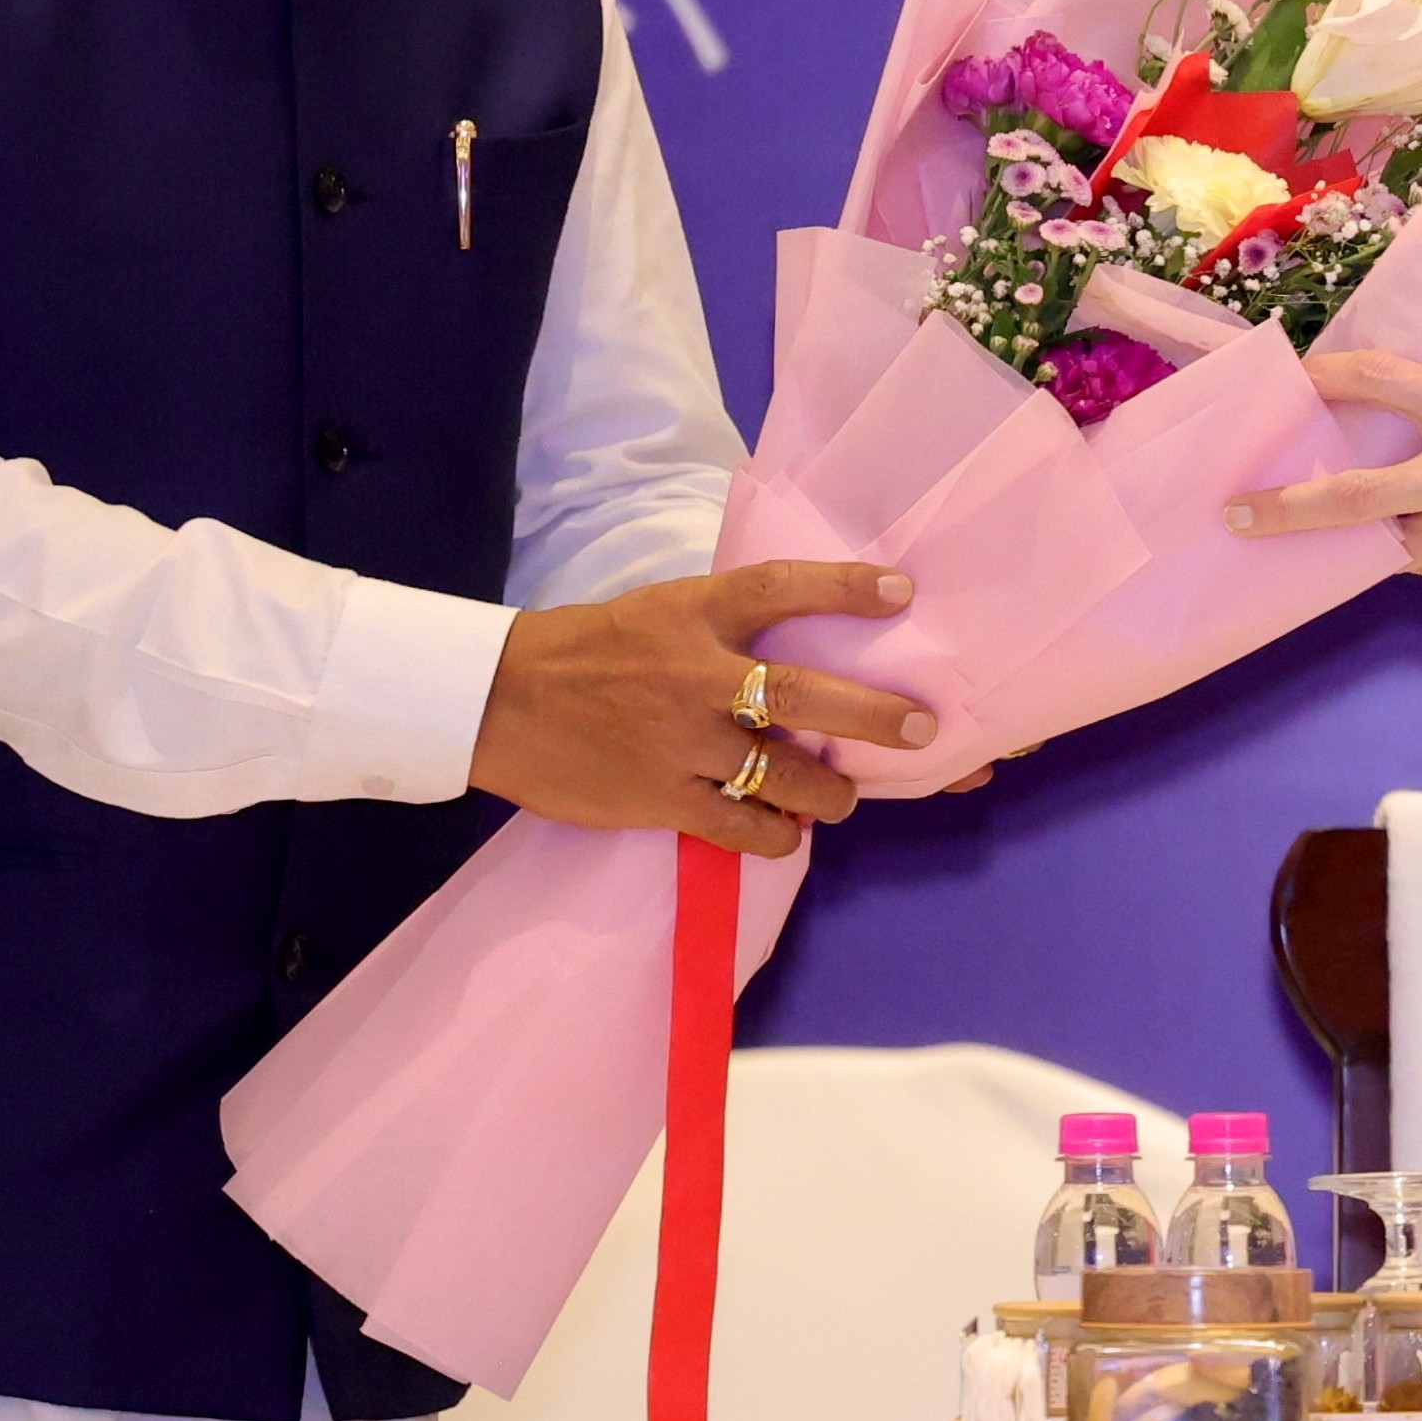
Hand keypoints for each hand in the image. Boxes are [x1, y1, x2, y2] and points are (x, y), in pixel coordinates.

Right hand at [471, 557, 934, 855]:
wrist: (500, 700)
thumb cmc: (588, 649)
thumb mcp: (659, 609)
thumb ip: (724, 621)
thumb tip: (800, 637)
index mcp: (696, 612)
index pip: (781, 588)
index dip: (844, 587)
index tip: (901, 590)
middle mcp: (698, 674)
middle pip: (804, 694)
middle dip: (874, 715)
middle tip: (922, 728)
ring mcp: (682, 740)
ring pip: (784, 774)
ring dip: (830, 792)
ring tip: (844, 797)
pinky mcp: (662, 796)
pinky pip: (740, 825)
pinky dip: (775, 833)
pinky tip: (788, 832)